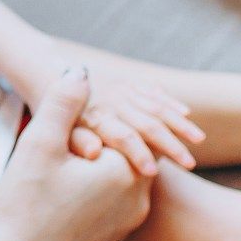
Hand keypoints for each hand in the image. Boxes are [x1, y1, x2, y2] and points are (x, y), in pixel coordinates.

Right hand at [0, 68, 152, 240]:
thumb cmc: (23, 207)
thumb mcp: (39, 143)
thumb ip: (63, 102)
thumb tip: (81, 72)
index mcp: (127, 172)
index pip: (132, 129)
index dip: (110, 116)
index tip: (90, 110)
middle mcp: (137, 202)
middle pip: (129, 156)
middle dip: (107, 142)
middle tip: (75, 135)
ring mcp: (125, 228)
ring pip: (120, 184)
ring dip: (101, 170)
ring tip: (67, 163)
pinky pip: (111, 209)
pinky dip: (96, 196)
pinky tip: (65, 196)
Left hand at [61, 61, 205, 176]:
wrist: (43, 67)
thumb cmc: (47, 111)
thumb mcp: (52, 129)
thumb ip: (76, 140)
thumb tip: (94, 154)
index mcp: (95, 116)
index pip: (123, 136)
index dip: (138, 154)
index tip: (153, 172)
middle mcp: (112, 101)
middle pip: (148, 123)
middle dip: (171, 144)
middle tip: (190, 165)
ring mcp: (121, 88)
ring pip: (156, 105)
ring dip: (179, 123)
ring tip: (198, 141)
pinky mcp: (125, 80)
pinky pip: (151, 90)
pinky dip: (169, 101)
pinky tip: (184, 112)